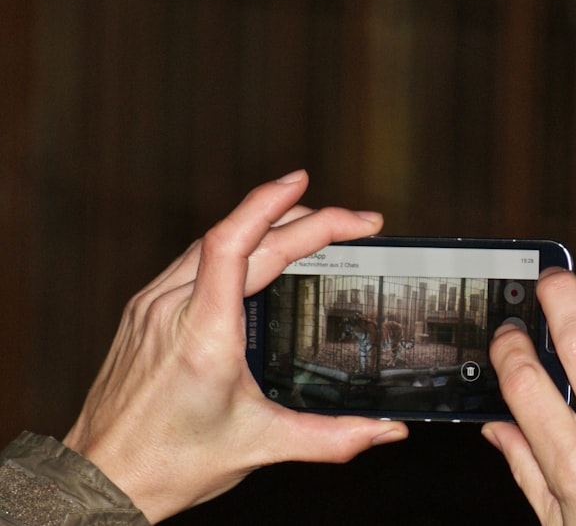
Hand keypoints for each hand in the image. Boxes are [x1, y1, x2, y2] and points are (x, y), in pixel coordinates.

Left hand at [63, 171, 408, 522]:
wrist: (102, 479)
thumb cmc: (169, 462)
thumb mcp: (261, 445)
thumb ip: (332, 437)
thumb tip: (386, 430)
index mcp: (203, 333)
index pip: (235, 243)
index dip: (270, 203)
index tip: (306, 183)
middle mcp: (172, 308)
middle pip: (239, 237)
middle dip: (303, 219)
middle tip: (353, 221)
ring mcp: (152, 306)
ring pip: (213, 241)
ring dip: (266, 224)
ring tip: (312, 224)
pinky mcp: (144, 312)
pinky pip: (193, 259)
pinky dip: (236, 243)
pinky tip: (258, 250)